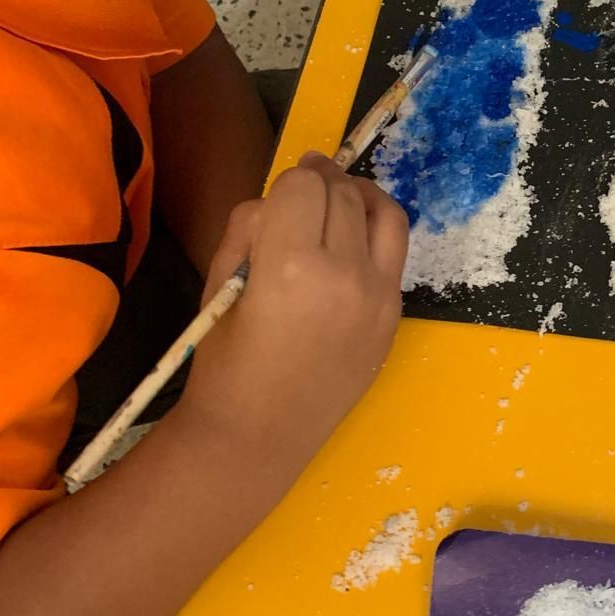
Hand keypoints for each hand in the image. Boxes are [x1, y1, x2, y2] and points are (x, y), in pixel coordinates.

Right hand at [183, 153, 407, 461]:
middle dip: (321, 182)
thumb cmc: (225, 363)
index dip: (288, 181)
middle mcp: (345, 275)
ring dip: (361, 197)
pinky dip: (375, 237)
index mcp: (291, 265)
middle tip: (305, 185)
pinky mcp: (394, 317)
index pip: (303, 186)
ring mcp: (379, 297)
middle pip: (343, 194)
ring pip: (385, 214)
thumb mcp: (219, 283)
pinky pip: (395, 255)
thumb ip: (248, 228)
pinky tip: (353, 242)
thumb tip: (280, 200)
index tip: (281, 190)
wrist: (260, 434)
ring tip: (341, 197)